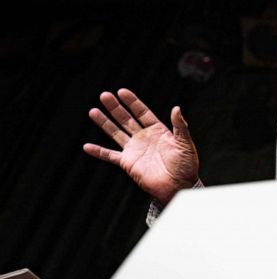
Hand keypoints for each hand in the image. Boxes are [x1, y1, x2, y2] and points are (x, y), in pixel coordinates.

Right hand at [84, 89, 199, 204]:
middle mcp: (144, 138)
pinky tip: (87, 146)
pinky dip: (98, 152)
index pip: (142, 113)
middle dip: (115, 108)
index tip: (122, 91)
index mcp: (158, 131)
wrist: (179, 186)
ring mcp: (135, 150)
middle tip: (104, 95)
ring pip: (116, 133)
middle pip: (126, 119)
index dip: (132, 102)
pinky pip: (110, 156)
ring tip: (93, 111)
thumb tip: (177, 108)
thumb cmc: (186, 166)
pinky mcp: (128, 163)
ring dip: (104, 122)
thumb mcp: (185, 144)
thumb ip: (180, 126)